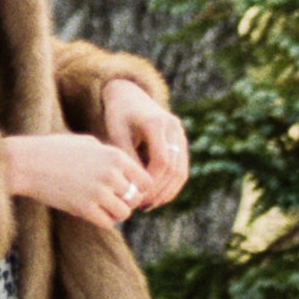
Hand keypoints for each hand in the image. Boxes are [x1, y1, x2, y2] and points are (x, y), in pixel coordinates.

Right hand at [3, 129, 149, 228]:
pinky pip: (108, 223)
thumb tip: (128, 171)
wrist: (27, 163)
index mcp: (115, 155)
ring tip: (104, 207)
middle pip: (136, 197)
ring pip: (124, 213)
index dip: (139, 187)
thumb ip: (110, 155)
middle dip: (127, 200)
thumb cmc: (55, 150)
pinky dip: (104, 220)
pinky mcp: (84, 209)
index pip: (146, 179)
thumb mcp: (88, 142)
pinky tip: (93, 212)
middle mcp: (111, 174)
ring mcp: (98, 192)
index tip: (128, 189)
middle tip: (114, 199)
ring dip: (116, 212)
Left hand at [102, 79, 189, 209]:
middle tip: (143, 205)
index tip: (137, 195)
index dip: (151, 181)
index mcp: (156, 123)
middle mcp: (173, 127)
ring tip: (150, 204)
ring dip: (168, 191)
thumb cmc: (118, 114)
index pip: (161, 161)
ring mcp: (180, 134)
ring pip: (182, 170)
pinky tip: (157, 196)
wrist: (129, 93)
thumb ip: (127, 158)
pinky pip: (181, 167)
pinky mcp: (180, 140)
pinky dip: (171, 184)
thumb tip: (135, 187)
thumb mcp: (117, 133)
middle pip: (174, 168)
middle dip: (160, 190)